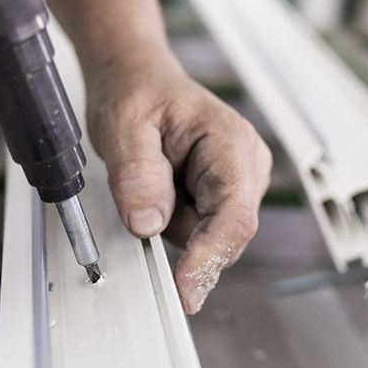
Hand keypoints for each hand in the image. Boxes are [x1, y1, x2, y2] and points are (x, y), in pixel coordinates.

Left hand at [86, 47, 271, 313]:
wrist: (134, 77)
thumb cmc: (135, 91)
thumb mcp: (123, 127)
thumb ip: (137, 175)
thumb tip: (148, 226)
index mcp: (230, 143)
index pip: (233, 216)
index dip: (210, 257)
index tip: (185, 290)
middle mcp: (244, 166)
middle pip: (226, 233)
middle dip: (183, 238)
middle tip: (139, 207)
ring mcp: (234, 183)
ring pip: (207, 235)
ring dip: (171, 225)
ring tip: (147, 178)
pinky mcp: (217, 196)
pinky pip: (195, 229)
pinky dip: (169, 221)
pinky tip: (156, 190)